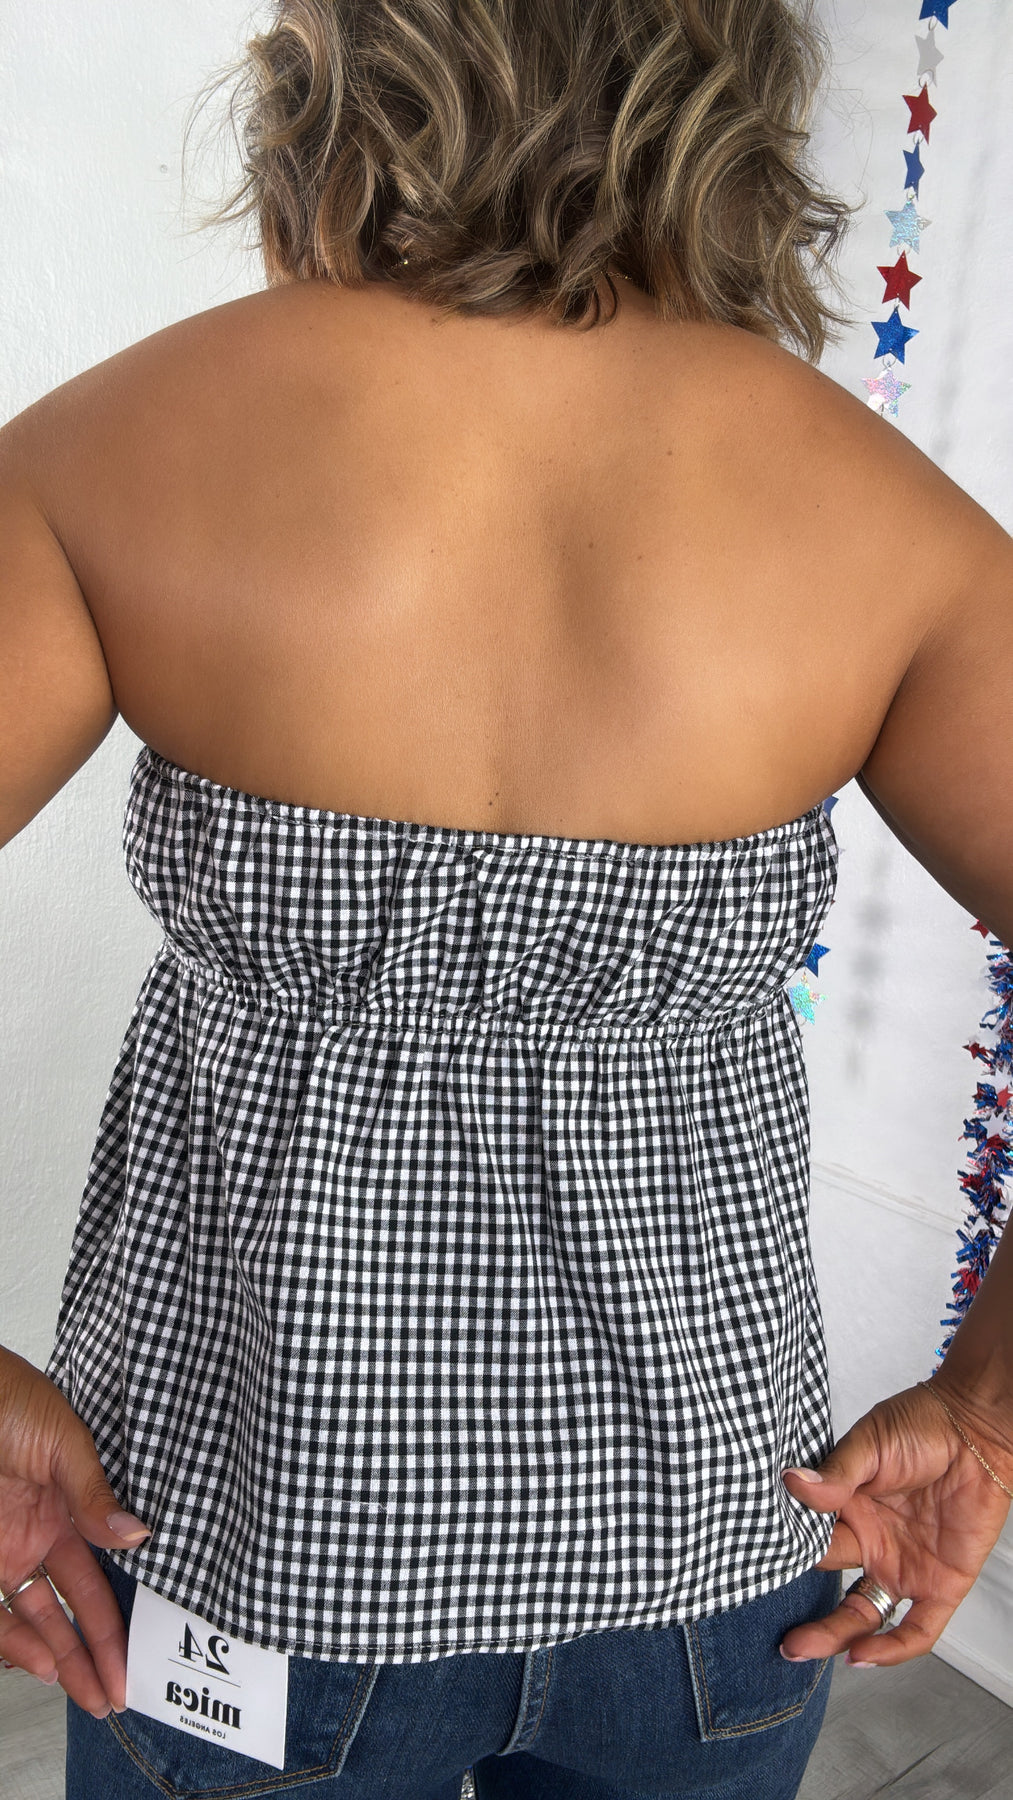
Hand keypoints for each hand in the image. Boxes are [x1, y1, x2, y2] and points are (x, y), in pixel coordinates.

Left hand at [0, 1345, 150, 1715]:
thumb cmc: (6, 1395)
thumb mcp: (62, 1437)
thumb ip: (94, 1491)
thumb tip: (137, 1534)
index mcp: (69, 1504)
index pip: (102, 1572)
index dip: (122, 1611)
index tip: (144, 1646)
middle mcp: (39, 1535)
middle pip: (75, 1607)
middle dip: (99, 1652)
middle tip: (120, 1690)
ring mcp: (7, 1552)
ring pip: (38, 1623)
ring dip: (62, 1661)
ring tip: (90, 1693)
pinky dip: (18, 1645)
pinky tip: (43, 1663)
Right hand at [779, 1378, 1012, 1667]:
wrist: (977, 1428)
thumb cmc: (922, 1424)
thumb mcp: (870, 1444)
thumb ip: (836, 1473)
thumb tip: (793, 1482)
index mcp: (848, 1509)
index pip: (811, 1542)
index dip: (788, 1556)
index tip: (757, 1570)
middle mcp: (872, 1542)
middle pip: (831, 1586)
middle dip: (806, 1613)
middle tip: (780, 1635)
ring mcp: (904, 1565)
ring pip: (865, 1614)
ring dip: (836, 1635)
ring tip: (803, 1648)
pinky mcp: (941, 1583)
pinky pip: (917, 1627)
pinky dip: (892, 1648)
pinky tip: (862, 1656)